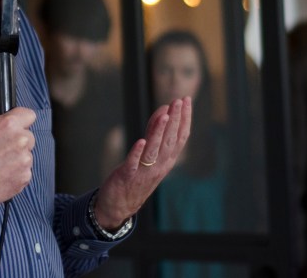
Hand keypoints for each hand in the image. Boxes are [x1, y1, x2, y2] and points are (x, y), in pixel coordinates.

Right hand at [0, 107, 36, 209]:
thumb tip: (0, 117)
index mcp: (8, 124)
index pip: (29, 115)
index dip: (21, 120)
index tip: (17, 126)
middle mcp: (20, 141)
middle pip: (29, 136)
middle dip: (18, 140)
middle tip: (2, 148)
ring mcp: (24, 161)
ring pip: (27, 155)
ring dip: (17, 158)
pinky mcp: (24, 177)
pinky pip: (25, 171)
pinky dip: (16, 173)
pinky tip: (1, 174)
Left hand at [94, 97, 191, 229]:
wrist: (120, 206)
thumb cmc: (136, 177)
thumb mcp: (150, 155)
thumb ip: (155, 133)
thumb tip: (163, 111)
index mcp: (167, 160)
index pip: (180, 137)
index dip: (185, 118)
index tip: (187, 100)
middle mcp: (160, 166)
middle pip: (170, 140)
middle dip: (176, 119)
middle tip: (179, 100)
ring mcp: (144, 171)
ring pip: (155, 149)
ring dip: (160, 131)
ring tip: (165, 114)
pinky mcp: (127, 175)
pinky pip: (134, 162)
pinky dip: (137, 152)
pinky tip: (141, 141)